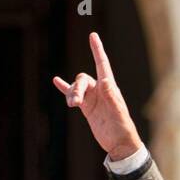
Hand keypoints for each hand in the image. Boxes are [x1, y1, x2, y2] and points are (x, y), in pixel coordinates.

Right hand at [52, 31, 143, 160]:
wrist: (119, 144)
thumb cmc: (123, 129)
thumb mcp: (118, 113)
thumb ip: (111, 97)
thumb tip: (106, 80)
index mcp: (110, 88)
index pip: (102, 65)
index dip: (97, 50)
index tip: (93, 35)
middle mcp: (101, 90)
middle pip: (83, 79)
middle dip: (76, 88)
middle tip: (73, 103)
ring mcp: (93, 98)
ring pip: (76, 87)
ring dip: (70, 94)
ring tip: (71, 105)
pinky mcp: (87, 108)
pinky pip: (73, 94)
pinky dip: (64, 88)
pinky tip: (56, 81)